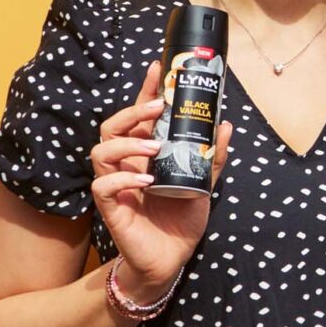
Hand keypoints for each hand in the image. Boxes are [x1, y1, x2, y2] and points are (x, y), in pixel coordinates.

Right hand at [88, 60, 233, 298]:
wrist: (172, 260)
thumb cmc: (181, 220)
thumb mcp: (203, 185)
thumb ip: (212, 158)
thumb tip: (225, 125)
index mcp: (146, 154)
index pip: (139, 116)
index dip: (145, 90)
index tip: (157, 66)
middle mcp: (127, 164)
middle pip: (113, 126)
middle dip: (133, 112)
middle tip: (158, 107)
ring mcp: (116, 185)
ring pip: (101, 150)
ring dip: (127, 144)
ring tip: (154, 148)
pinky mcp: (110, 208)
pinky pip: (102, 186)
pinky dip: (122, 178)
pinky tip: (145, 180)